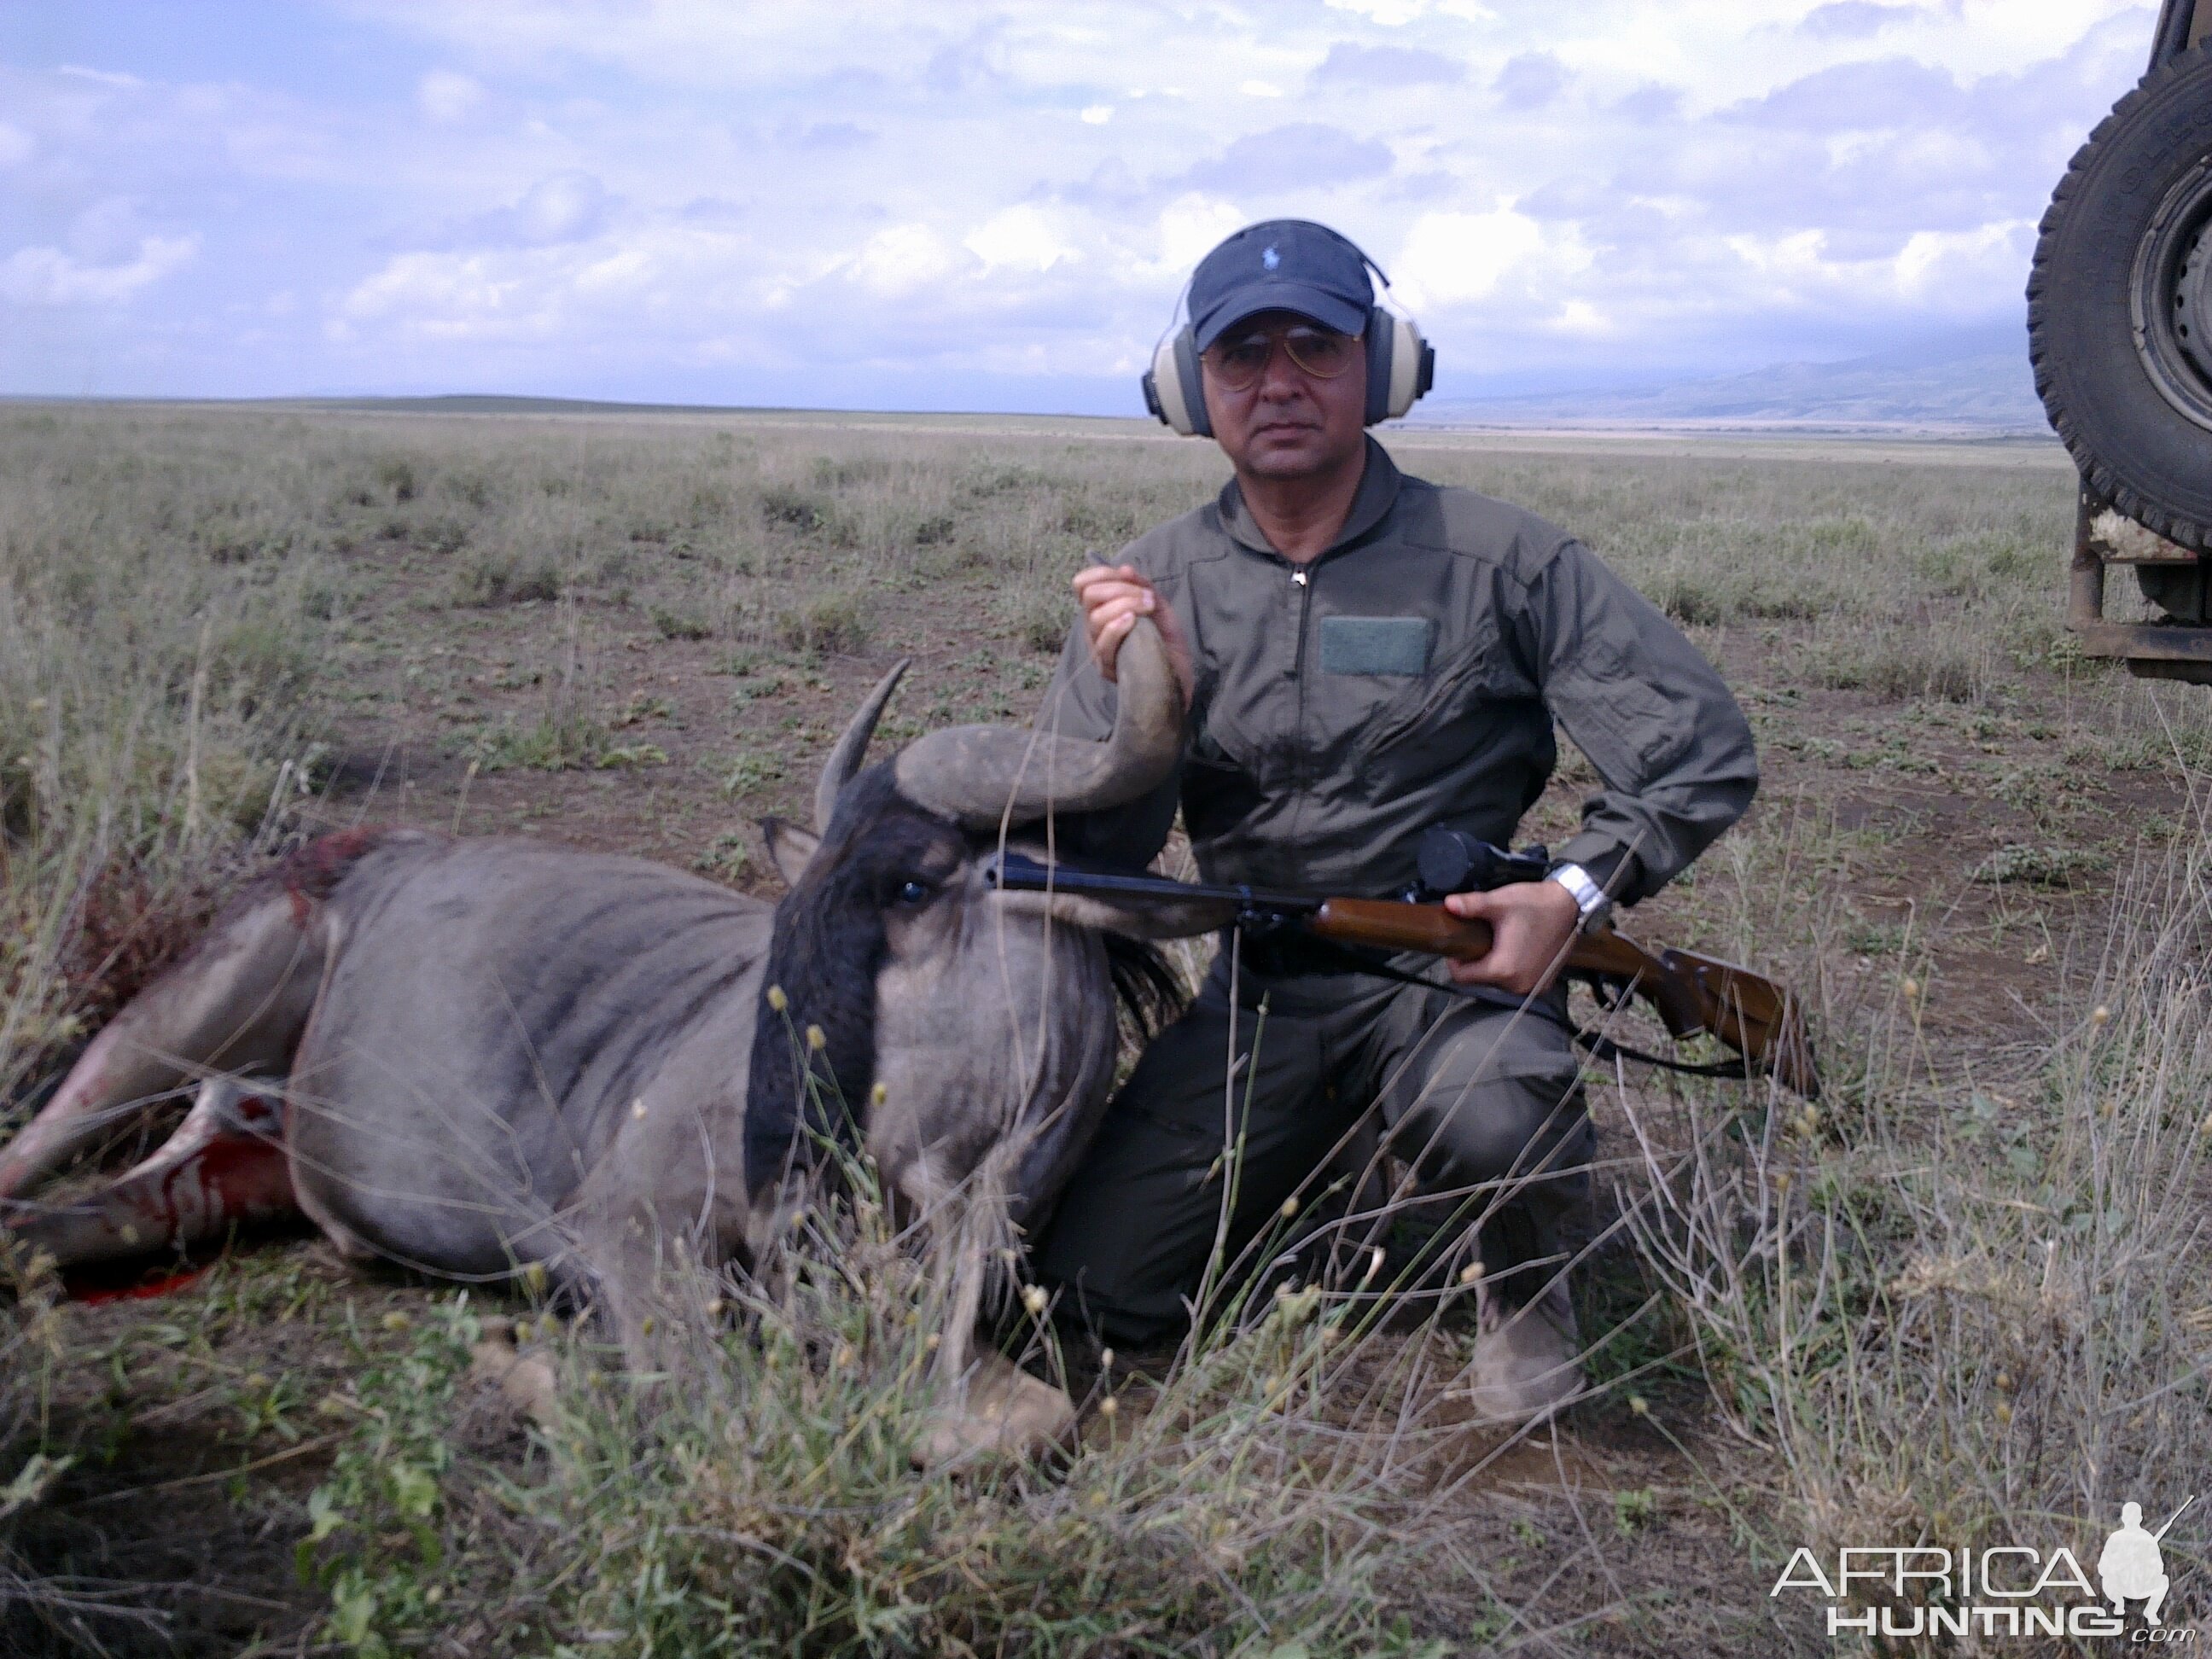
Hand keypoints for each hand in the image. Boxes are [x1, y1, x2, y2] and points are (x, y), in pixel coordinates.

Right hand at [1072, 564, 1194, 706]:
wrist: (1178, 673)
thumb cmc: (1165, 639)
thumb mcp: (1156, 605)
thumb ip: (1142, 586)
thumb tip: (1125, 568)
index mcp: (1101, 610)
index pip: (1082, 584)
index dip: (1102, 573)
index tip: (1128, 577)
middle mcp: (1093, 628)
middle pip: (1089, 595)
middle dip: (1120, 588)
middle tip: (1146, 597)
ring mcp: (1097, 648)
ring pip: (1097, 617)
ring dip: (1126, 604)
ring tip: (1148, 608)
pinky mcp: (1106, 667)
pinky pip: (1103, 643)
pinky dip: (1117, 626)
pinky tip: (1133, 621)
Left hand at [1441, 880, 1580, 995]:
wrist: (1570, 905)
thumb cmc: (1536, 904)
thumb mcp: (1499, 902)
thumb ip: (1471, 905)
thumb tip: (1449, 904)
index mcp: (1504, 969)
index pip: (1463, 977)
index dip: (1455, 960)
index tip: (1459, 943)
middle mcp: (1518, 985)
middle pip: (1480, 979)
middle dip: (1476, 961)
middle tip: (1480, 938)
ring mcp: (1533, 987)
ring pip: (1498, 981)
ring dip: (1494, 965)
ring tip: (1499, 942)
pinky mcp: (1543, 984)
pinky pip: (1516, 981)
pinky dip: (1512, 969)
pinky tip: (1515, 949)